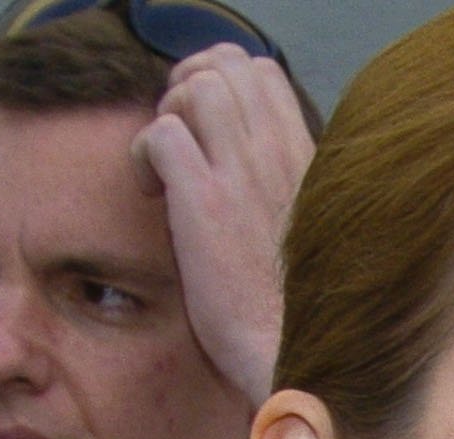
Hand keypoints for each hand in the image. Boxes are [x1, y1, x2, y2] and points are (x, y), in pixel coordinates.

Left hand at [132, 44, 313, 403]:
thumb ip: (284, 196)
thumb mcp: (310, 240)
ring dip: (168, 115)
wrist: (296, 357)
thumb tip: (249, 180)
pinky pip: (160, 133)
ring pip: (195, 87)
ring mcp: (242, 174)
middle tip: (177, 140)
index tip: (205, 130)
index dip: (221, 84)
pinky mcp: (205, 201)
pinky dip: (143, 153)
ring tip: (165, 167)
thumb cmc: (300, 316)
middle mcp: (279, 156)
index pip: (262, 74)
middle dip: (188, 88)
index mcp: (306, 162)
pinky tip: (151, 193)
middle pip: (226, 66)